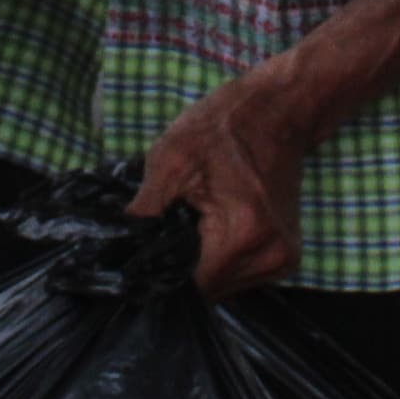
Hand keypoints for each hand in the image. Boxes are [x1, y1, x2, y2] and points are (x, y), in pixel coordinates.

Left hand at [131, 67, 312, 294]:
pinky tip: (212, 224)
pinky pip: (237, 273)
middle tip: (168, 225)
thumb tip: (115, 252)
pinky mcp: (284, 258)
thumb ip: (143, 214)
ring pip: (221, 285)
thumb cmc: (224, 126)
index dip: (158, 273)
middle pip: (206, 291)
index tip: (141, 253)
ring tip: (193, 219)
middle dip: (180, 265)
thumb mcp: (170, 160)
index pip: (187, 286)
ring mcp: (282, 261)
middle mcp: (271, 259)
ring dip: (200, 262)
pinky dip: (218, 256)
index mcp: (243, 236)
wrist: (279, 108)